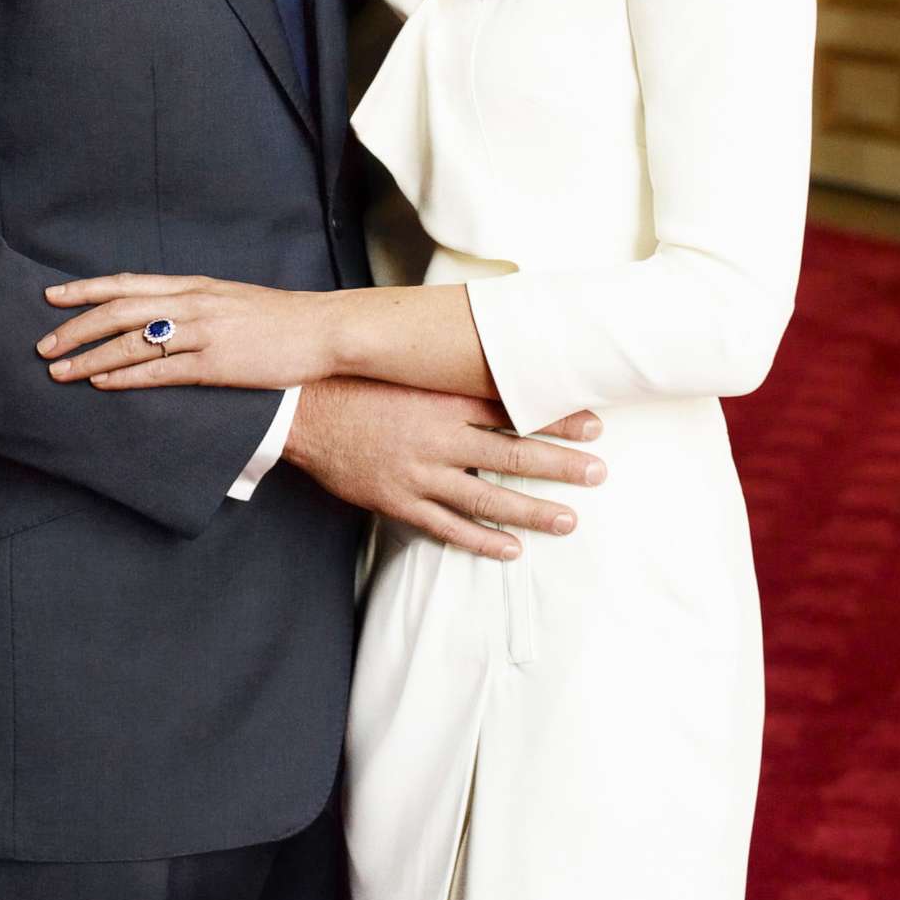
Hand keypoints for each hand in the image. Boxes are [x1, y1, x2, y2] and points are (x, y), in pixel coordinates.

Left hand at [39, 272, 336, 390]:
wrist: (322, 329)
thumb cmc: (278, 319)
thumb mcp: (229, 299)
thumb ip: (193, 303)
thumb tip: (158, 313)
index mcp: (193, 286)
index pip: (127, 283)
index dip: (85, 289)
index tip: (51, 297)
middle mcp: (192, 303)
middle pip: (118, 310)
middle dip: (75, 328)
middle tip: (42, 344)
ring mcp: (203, 332)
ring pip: (132, 341)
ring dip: (90, 356)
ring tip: (60, 371)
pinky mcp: (216, 363)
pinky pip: (161, 370)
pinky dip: (126, 376)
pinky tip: (102, 383)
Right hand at [283, 375, 604, 560]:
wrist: (302, 409)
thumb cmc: (358, 382)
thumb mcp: (408, 365)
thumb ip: (450, 367)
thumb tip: (492, 350)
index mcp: (444, 398)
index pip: (514, 408)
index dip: (557, 417)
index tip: (593, 423)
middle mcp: (439, 437)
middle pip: (513, 454)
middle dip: (561, 465)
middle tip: (597, 472)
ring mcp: (420, 473)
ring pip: (488, 498)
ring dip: (533, 510)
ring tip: (568, 519)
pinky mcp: (399, 501)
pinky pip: (448, 528)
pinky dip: (481, 541)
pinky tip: (511, 549)